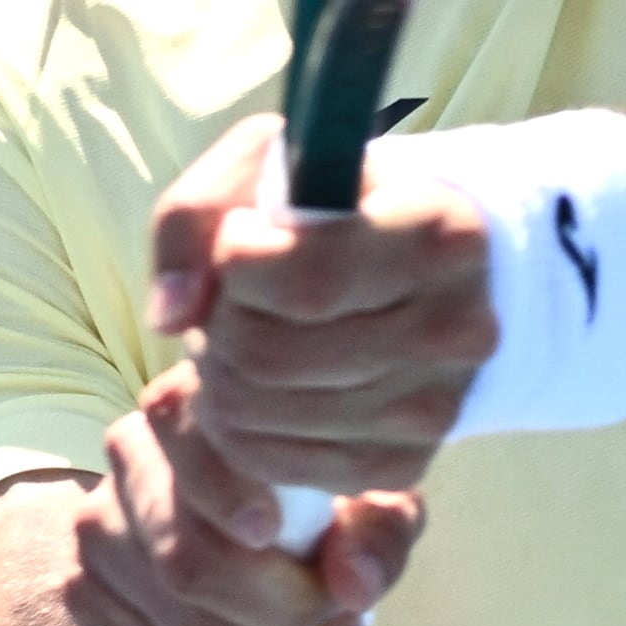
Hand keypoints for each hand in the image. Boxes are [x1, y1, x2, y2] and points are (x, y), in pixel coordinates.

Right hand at [63, 361, 421, 625]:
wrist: (249, 540)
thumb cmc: (322, 502)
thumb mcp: (373, 499)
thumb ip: (378, 531)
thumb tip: (353, 587)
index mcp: (191, 405)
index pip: (181, 435)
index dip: (225, 491)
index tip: (276, 533)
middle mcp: (127, 458)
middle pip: (189, 565)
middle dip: (288, 618)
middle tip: (350, 623)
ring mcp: (97, 531)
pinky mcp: (84, 595)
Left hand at [148, 113, 498, 494]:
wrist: (414, 264)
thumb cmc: (333, 202)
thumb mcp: (268, 162)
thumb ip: (197, 214)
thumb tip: (169, 314)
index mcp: (442, 236)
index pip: (303, 281)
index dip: (237, 262)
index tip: (242, 235)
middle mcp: (456, 330)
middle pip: (268, 355)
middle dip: (216, 323)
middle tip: (229, 294)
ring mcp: (433, 408)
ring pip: (259, 412)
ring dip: (216, 373)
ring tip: (241, 331)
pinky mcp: (402, 462)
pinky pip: (273, 461)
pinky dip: (236, 426)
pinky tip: (257, 381)